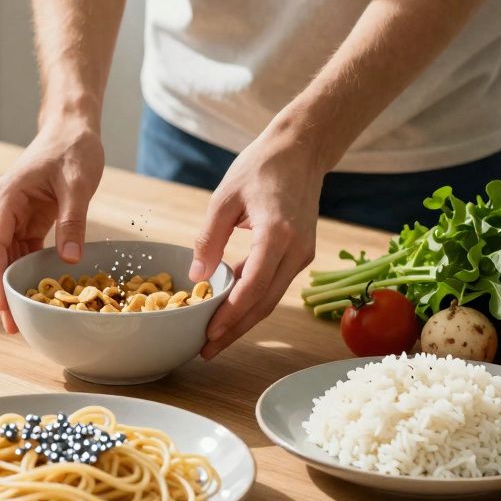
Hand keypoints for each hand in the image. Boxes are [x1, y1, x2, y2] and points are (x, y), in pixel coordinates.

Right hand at [0, 122, 104, 333]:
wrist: (72, 127)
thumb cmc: (73, 148)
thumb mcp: (77, 184)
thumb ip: (72, 221)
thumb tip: (70, 259)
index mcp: (7, 200)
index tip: (2, 306)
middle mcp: (4, 210)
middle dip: (2, 292)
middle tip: (13, 327)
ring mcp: (15, 216)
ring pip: (8, 258)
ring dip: (15, 286)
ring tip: (23, 319)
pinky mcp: (29, 220)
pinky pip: (24, 251)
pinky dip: (29, 272)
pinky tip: (36, 294)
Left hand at [190, 126, 325, 358]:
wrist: (302, 149)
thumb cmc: (261, 166)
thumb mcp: (224, 197)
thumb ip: (209, 238)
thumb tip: (198, 275)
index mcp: (277, 234)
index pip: (253, 287)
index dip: (231, 315)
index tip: (209, 334)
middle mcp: (296, 250)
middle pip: (264, 303)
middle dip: (235, 330)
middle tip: (206, 350)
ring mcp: (303, 254)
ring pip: (271, 298)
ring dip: (244, 320)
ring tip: (214, 338)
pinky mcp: (301, 252)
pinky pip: (274, 283)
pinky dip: (252, 298)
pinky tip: (229, 309)